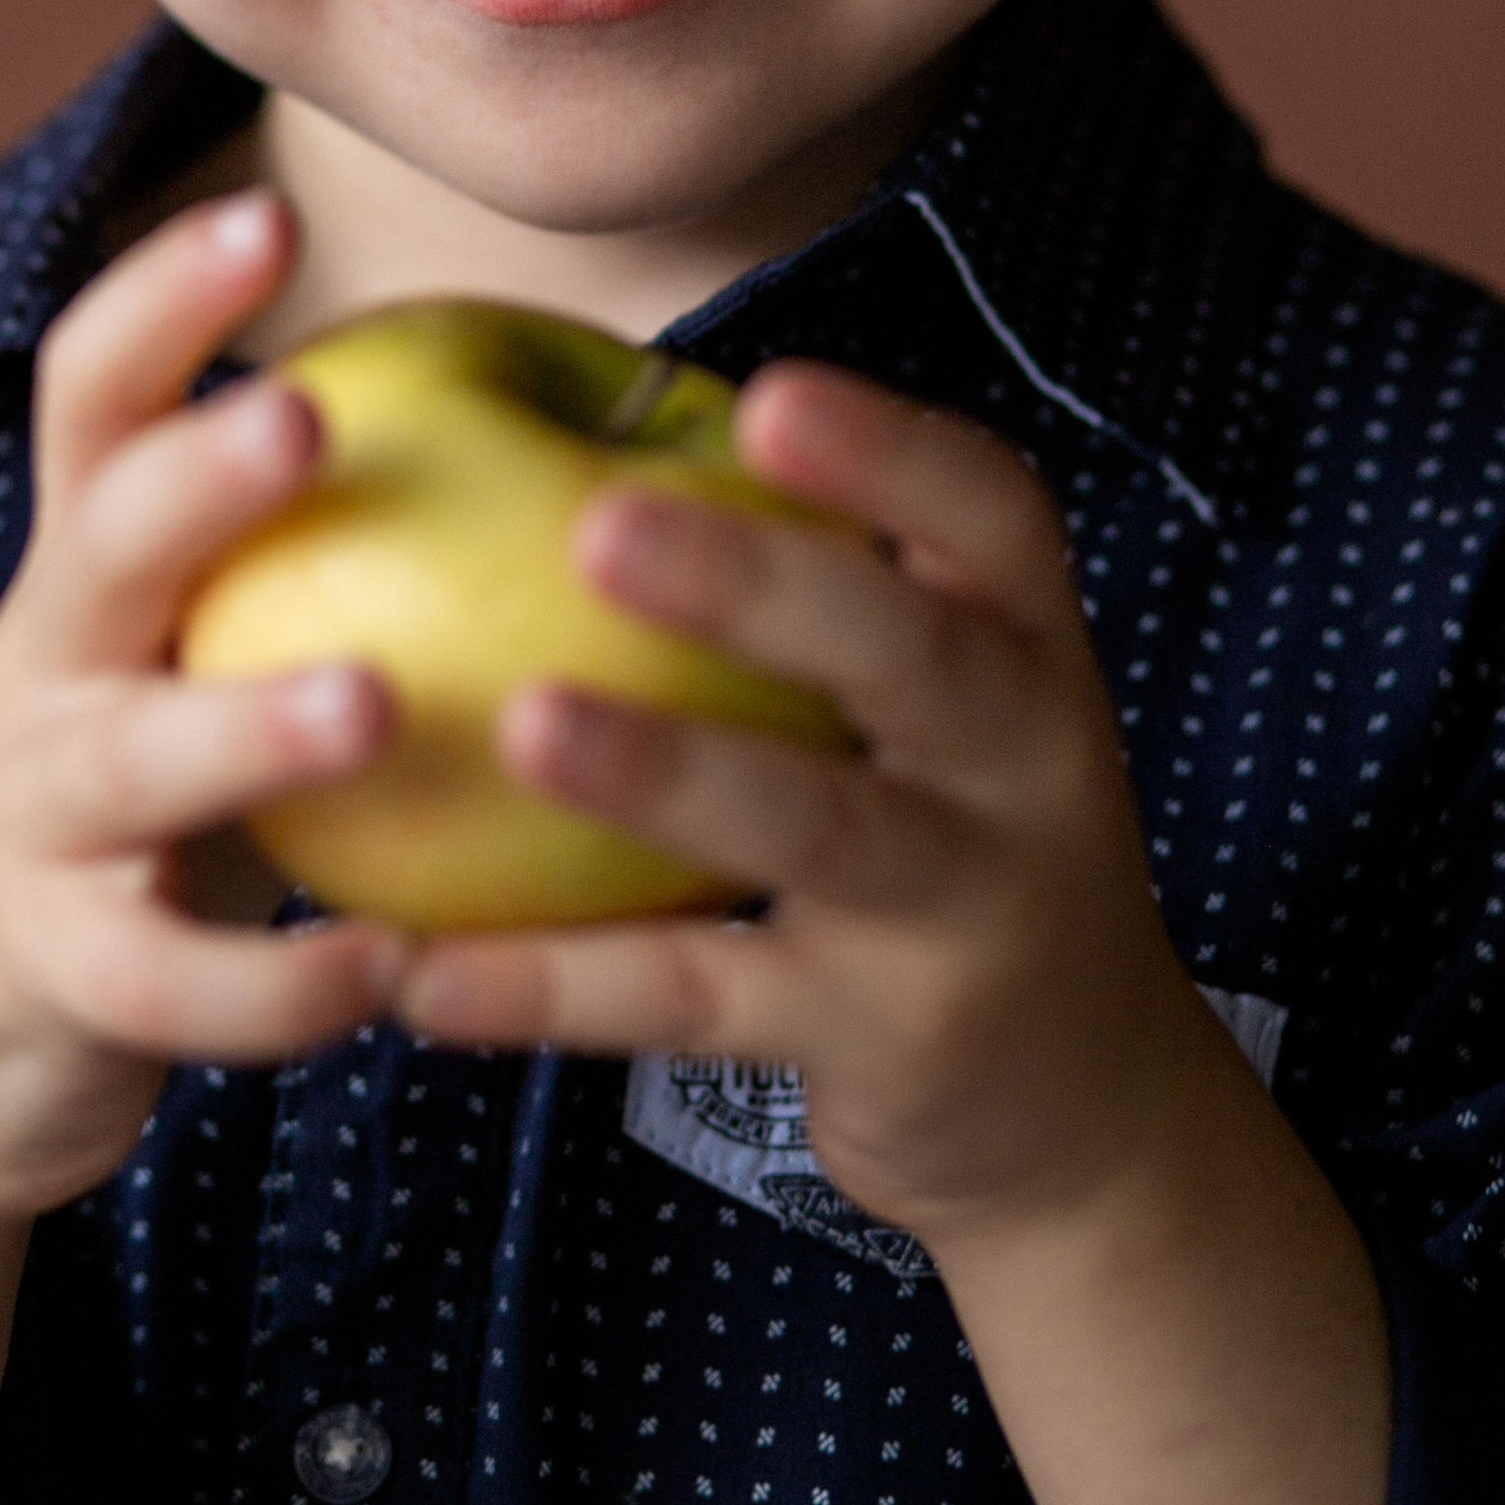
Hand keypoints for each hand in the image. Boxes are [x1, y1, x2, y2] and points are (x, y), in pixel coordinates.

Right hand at [0, 188, 404, 1230]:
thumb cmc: (140, 788)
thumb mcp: (187, 646)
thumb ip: (313, 543)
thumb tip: (586, 392)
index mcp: (87, 568)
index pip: (90, 397)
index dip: (161, 301)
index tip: (263, 215)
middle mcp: (46, 668)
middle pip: (98, 542)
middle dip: (195, 474)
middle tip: (305, 416)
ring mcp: (38, 821)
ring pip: (130, 760)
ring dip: (250, 727)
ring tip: (374, 703)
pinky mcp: (61, 976)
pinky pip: (167, 983)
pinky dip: (272, 986)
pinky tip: (384, 971)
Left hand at [396, 359, 1222, 1252]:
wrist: (1083, 1102)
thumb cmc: (950, 829)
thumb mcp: (944, 704)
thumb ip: (820, 589)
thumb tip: (560, 428)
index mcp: (1026, 642)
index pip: (991, 516)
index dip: (890, 453)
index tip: (766, 401)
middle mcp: (1024, 762)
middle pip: (912, 655)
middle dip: (762, 584)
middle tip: (599, 526)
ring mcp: (964, 909)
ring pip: (818, 828)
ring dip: (664, 774)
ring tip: (524, 723)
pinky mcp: (884, 1039)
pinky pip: (701, 1000)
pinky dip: (556, 984)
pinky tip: (420, 973)